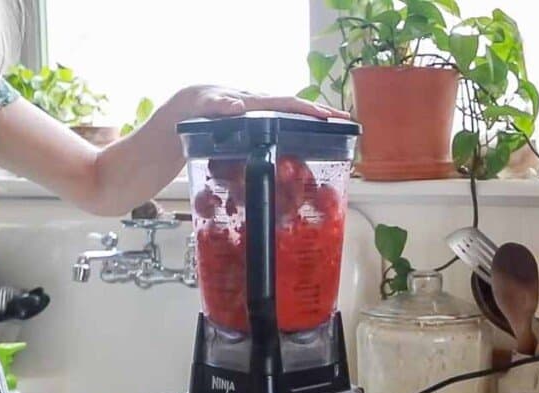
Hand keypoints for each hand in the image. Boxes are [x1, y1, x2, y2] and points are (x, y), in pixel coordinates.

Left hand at [173, 85, 350, 120]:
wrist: (190, 106)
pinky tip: (313, 145)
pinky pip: (285, 126)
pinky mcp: (261, 124)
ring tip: (340, 130)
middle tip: (348, 120)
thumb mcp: (204, 105)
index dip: (309, 110)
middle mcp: (264, 106)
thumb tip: (237, 106)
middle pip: (299, 109)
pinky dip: (302, 131)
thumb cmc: (197, 105)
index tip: (329, 117)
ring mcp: (264, 115)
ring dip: (317, 122)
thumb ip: (219, 105)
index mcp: (255, 101)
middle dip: (324, 113)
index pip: (288, 104)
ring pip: (295, 118)